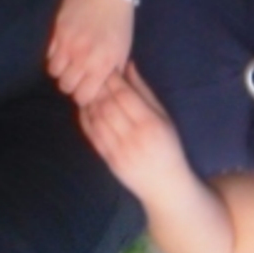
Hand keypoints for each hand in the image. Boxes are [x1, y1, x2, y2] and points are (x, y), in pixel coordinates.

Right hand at [47, 0, 134, 105]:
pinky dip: (54, 56)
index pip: (83, 96)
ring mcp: (67, 45)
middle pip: (65, 86)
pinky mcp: (56, 31)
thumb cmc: (120, 20)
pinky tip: (63, 49)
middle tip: (77, 76)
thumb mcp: (123, 49)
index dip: (83, 96)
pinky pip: (48, 54)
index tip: (86, 89)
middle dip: (71, 84)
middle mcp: (82, 58)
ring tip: (68, 63)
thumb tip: (101, 88)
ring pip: (53, 72)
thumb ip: (112, 71)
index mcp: (102, 64)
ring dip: (61, 70)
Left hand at [78, 64, 193, 202]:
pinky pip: (92, 135)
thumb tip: (129, 66)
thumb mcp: (165, 117)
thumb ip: (145, 92)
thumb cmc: (169, 147)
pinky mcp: (108, 160)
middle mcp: (133, 137)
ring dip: (89, 101)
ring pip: (97, 119)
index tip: (108, 67)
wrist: (165, 186)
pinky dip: (85, 118)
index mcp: (150, 124)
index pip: (125, 96)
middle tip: (93, 73)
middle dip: (98, 88)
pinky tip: (84, 107)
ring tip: (88, 87)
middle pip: (108, 106)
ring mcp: (118, 150)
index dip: (113, 80)